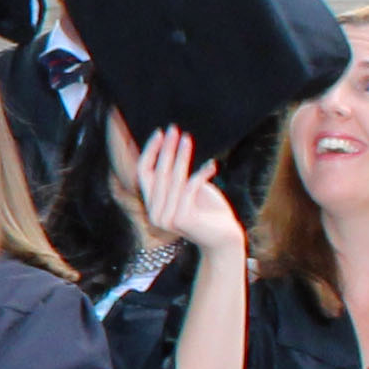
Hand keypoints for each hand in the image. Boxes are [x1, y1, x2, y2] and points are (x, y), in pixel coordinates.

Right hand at [131, 126, 246, 261]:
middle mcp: (154, 212)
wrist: (225, 238)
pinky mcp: (182, 219)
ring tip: (188, 139)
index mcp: (153, 204)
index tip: (160, 132)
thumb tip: (171, 147)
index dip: (150, 151)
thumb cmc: (210, 211)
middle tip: (173, 129)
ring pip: (174, 179)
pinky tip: (213, 165)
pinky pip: (190, 189)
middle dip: (166, 148)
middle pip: (158, 172)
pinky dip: (201, 175)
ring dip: (182, 157)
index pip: (143, 172)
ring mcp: (166, 218)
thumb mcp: (191, 188)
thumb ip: (178, 176)